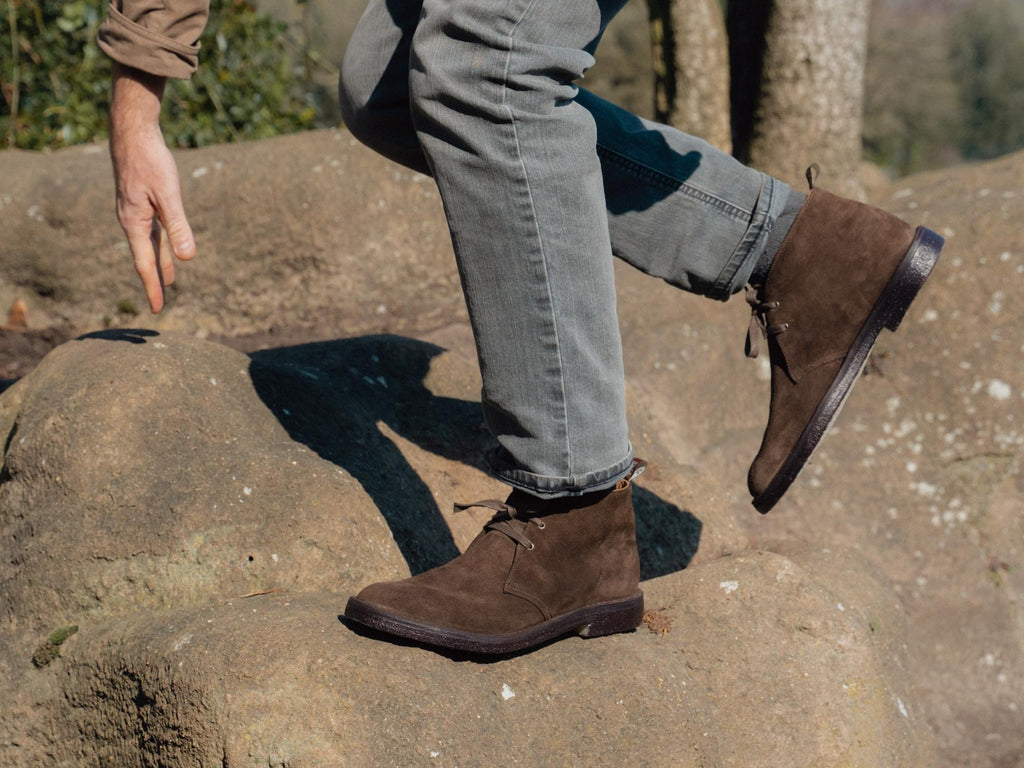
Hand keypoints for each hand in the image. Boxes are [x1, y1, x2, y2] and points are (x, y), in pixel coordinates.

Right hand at [109, 64, 195, 312]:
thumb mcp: (169, 195)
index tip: (158, 309)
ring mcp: (135, 210)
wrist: (133, 131)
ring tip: (168, 282)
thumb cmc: (150, 161)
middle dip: (154, 281)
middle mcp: (132, 220)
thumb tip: (187, 259)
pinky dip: (161, 244)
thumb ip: (178, 227)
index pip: (145, 264)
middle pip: (146, 257)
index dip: (152, 287)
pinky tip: (167, 248)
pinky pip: (152, 230)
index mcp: (134, 223)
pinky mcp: (142, 200)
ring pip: (151, 244)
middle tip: (159, 305)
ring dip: (160, 263)